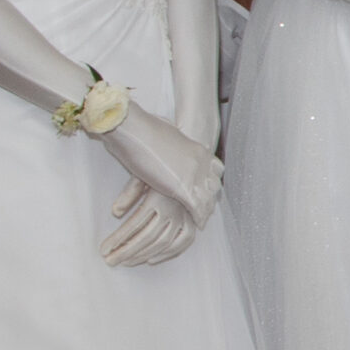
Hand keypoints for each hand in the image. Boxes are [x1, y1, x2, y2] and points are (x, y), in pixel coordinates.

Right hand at [98, 103, 223, 225]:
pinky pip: (196, 208)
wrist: (133, 126)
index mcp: (198, 149)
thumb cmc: (142, 124)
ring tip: (203, 221)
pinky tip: (198, 224)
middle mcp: (201, 163)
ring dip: (206, 211)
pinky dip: (198, 217)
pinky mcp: (182, 188)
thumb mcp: (165, 130)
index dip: (212, 182)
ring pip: (208, 199)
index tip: (210, 190)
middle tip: (208, 210)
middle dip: (212, 199)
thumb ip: (171, 138)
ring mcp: (194, 175)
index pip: (216, 170)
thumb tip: (166, 131)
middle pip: (214, 187)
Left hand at [101, 179, 198, 265]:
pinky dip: (167, 254)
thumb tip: (115, 212)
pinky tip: (151, 260)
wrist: (188, 168)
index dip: (117, 239)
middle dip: (126, 252)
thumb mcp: (142, 175)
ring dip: (142, 255)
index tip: (104, 250)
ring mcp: (184, 218)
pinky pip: (182, 243)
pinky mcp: (192, 223)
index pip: (134, 225)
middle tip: (110, 261)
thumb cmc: (159, 171)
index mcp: (158, 198)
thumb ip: (129, 193)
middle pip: (147, 238)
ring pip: (162, 243)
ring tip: (126, 262)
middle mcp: (172, 210)